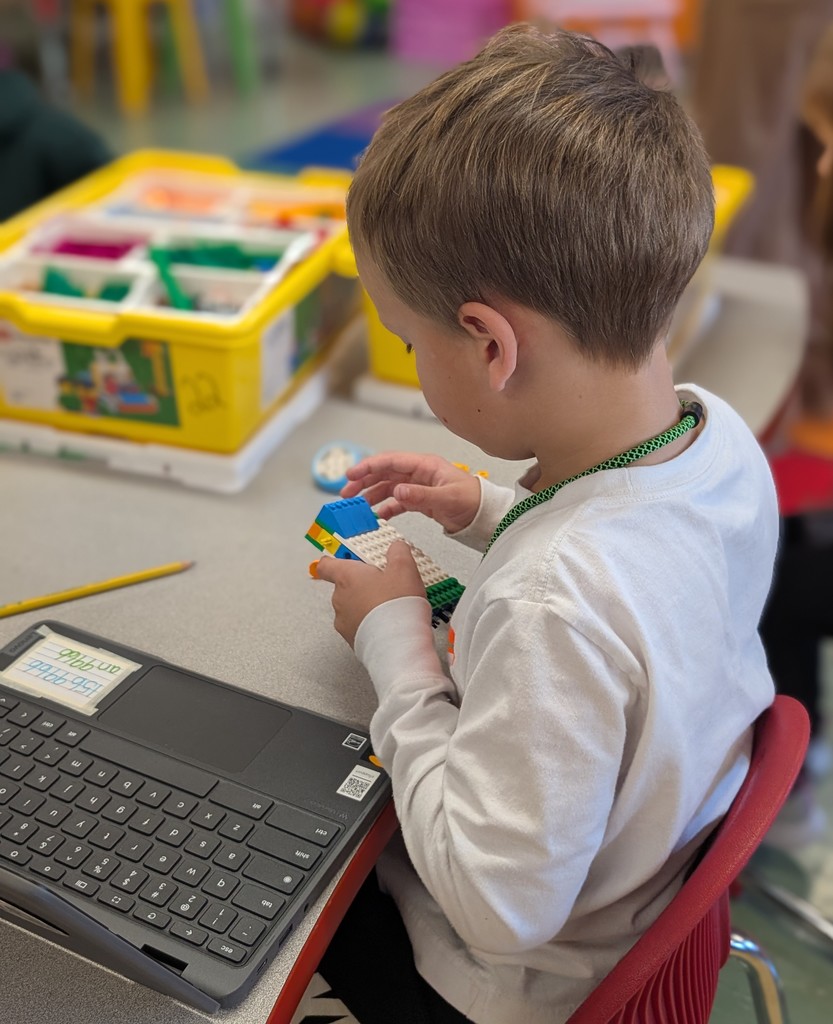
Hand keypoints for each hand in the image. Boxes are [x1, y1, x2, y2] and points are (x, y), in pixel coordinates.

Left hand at [313, 540, 428, 647]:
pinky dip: (371, 623)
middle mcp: (340, 599)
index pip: (327, 564)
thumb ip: (398, 552)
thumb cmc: (396, 607)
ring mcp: (344, 621)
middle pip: (345, 586)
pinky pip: (359, 626)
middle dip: (363, 584)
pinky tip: (389, 622)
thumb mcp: (404, 568)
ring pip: (352, 607)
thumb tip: (396, 547)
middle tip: (384, 582)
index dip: (336, 559)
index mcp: (347, 577)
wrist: (398, 645)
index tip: (346, 557)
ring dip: (367, 605)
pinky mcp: (352, 639)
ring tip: (390, 605)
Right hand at [341, 452, 481, 533]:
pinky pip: (398, 501)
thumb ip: (421, 495)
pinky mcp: (421, 500)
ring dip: (372, 494)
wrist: (486, 515)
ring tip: (357, 505)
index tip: (352, 474)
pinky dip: (386, 507)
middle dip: (364, 480)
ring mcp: (419, 486)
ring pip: (388, 487)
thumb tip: (397, 491)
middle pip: (385, 473)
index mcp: (425, 465)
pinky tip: (378, 515)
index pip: (391, 461)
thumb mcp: (447, 498)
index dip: (369, 466)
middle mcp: (419, 473)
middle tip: (347, 492)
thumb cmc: (473, 501)